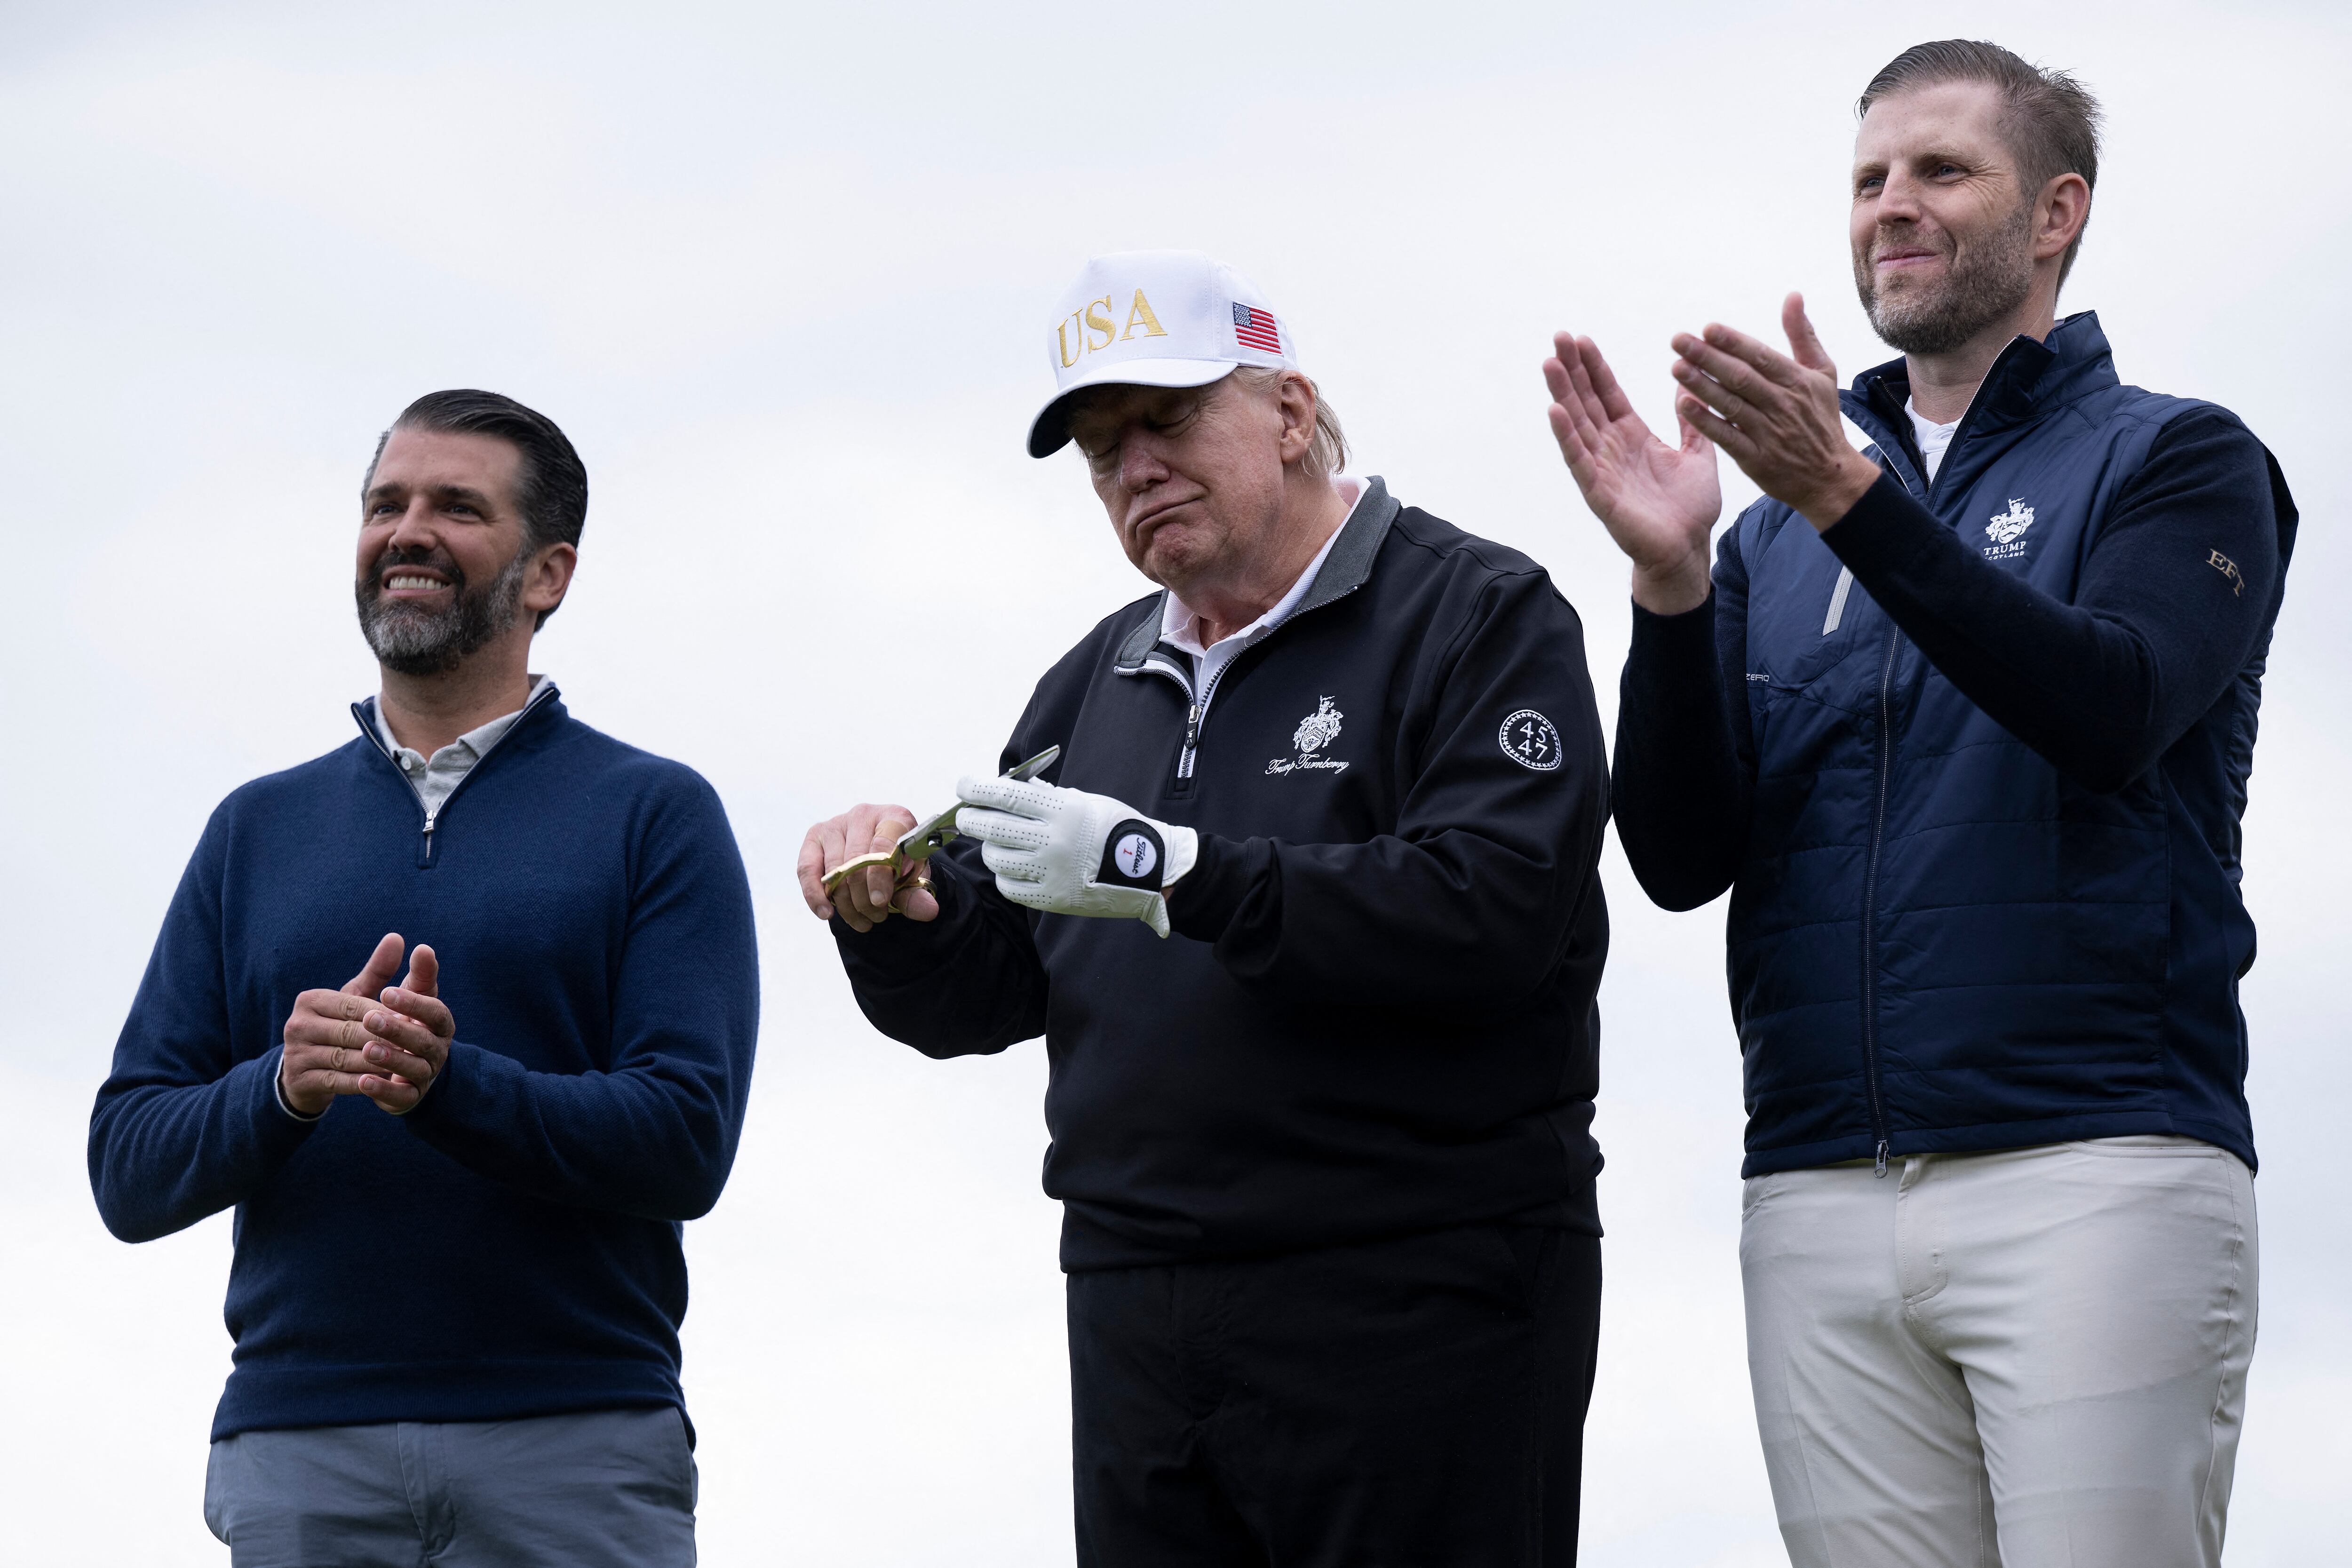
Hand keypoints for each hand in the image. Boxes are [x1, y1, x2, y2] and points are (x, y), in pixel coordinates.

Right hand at [279, 936, 451, 1116]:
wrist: (305, 1072)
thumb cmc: (338, 1025)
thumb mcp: (355, 997)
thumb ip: (378, 970)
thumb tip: (397, 937)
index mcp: (310, 999)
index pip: (355, 1005)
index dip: (385, 1014)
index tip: (412, 1022)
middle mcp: (297, 1024)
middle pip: (352, 1032)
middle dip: (385, 1039)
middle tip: (416, 1046)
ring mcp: (295, 1054)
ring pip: (347, 1058)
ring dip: (379, 1062)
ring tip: (408, 1064)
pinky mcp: (299, 1080)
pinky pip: (339, 1081)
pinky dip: (364, 1083)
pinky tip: (386, 1082)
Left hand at [356, 944, 451, 1113]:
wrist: (397, 1069)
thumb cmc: (399, 1024)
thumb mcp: (400, 999)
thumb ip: (407, 975)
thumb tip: (408, 941)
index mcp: (438, 1022)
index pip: (434, 1010)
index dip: (414, 1002)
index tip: (387, 992)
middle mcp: (437, 1048)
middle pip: (423, 1039)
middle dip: (397, 1029)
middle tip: (369, 1018)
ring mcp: (426, 1074)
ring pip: (414, 1067)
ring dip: (391, 1058)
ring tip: (366, 1049)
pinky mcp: (410, 1097)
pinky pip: (401, 1095)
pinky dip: (382, 1089)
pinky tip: (362, 1081)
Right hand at [798, 804, 939, 932]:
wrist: (881, 852)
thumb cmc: (899, 862)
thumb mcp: (914, 878)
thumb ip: (917, 894)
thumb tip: (928, 910)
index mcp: (895, 817)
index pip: (882, 845)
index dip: (880, 876)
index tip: (880, 902)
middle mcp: (863, 814)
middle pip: (855, 861)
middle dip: (864, 898)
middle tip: (877, 917)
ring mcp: (835, 823)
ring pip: (834, 870)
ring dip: (846, 903)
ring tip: (862, 921)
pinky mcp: (815, 837)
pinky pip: (807, 869)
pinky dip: (815, 895)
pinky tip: (827, 913)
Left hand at [954, 776, 1197, 938]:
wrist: (1148, 869)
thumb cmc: (1114, 828)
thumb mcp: (1084, 801)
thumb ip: (1047, 796)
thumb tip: (1009, 788)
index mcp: (1062, 809)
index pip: (1006, 794)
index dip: (977, 789)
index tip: (964, 786)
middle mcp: (1053, 839)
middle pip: (992, 827)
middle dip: (971, 819)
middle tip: (968, 816)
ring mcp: (1051, 871)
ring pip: (996, 858)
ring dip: (990, 848)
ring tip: (998, 844)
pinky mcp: (1052, 898)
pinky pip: (1009, 886)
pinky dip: (1005, 875)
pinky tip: (1013, 867)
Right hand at [1545, 332, 1722, 613]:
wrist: (1688, 550)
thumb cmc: (1691, 509)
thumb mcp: (1698, 456)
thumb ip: (1692, 424)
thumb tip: (1690, 389)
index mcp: (1633, 437)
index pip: (1608, 394)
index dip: (1594, 367)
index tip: (1581, 339)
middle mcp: (1612, 449)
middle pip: (1587, 401)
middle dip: (1572, 370)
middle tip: (1558, 337)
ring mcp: (1602, 469)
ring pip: (1577, 424)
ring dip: (1562, 393)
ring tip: (1550, 363)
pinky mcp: (1599, 493)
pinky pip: (1580, 460)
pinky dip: (1567, 437)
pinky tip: (1555, 411)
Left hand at [1670, 293, 1881, 532]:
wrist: (1830, 476)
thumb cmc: (1821, 419)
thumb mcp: (1822, 373)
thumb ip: (1803, 335)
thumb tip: (1793, 295)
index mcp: (1797, 381)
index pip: (1760, 356)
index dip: (1733, 342)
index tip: (1707, 328)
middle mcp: (1783, 405)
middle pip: (1741, 377)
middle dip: (1708, 357)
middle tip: (1678, 341)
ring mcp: (1770, 433)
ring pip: (1731, 405)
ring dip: (1701, 386)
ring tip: (1676, 367)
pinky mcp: (1757, 459)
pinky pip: (1728, 437)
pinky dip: (1706, 422)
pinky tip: (1684, 406)